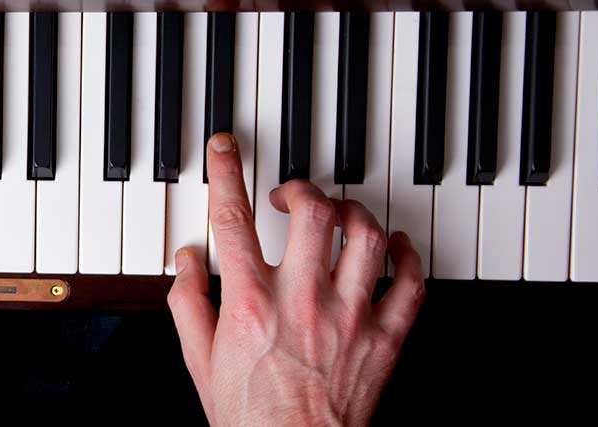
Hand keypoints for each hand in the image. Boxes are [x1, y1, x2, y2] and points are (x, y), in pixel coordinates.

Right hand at [168, 133, 424, 425]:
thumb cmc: (250, 417)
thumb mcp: (199, 361)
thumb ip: (187, 303)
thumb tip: (186, 260)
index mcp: (251, 304)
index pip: (234, 219)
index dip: (227, 173)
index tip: (227, 149)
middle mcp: (302, 301)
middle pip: (313, 213)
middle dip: (301, 189)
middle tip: (291, 195)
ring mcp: (349, 317)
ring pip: (365, 237)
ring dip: (353, 212)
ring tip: (339, 213)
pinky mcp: (385, 338)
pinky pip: (410, 283)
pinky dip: (405, 255)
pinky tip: (393, 244)